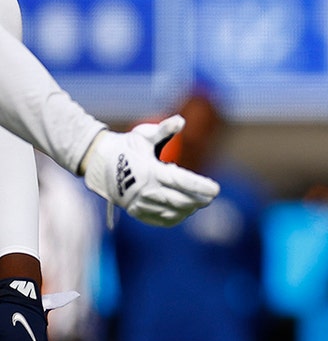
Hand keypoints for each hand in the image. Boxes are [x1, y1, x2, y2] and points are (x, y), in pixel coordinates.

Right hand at [81, 115, 219, 225]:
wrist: (97, 163)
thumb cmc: (125, 146)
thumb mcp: (143, 135)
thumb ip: (164, 129)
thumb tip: (181, 120)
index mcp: (150, 171)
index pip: (182, 182)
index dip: (201, 187)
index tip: (216, 190)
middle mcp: (145, 190)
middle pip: (180, 200)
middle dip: (199, 199)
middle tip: (211, 196)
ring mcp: (139, 203)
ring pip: (171, 212)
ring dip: (189, 209)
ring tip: (200, 202)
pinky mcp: (135, 211)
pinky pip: (159, 219)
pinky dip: (174, 217)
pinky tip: (185, 211)